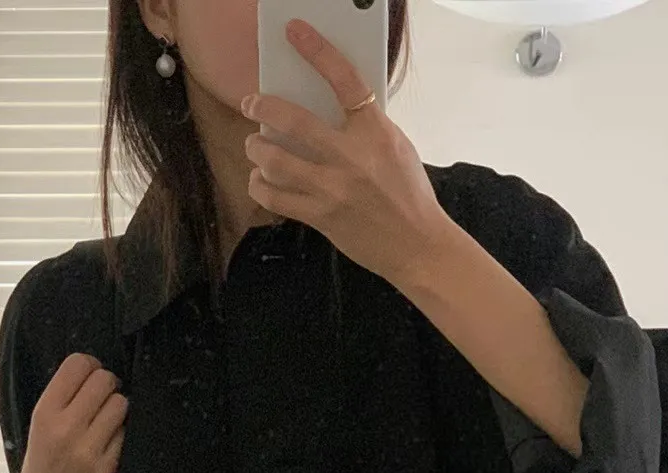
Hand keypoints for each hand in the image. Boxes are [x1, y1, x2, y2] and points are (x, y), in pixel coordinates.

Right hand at [14, 353, 127, 472]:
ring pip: (121, 404)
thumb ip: (62, 399)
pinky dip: (122, 434)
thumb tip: (95, 370)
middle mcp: (66, 427)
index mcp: (44, 412)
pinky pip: (126, 433)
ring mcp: (88, 449)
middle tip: (103, 400)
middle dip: (108, 386)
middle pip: (105, 380)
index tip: (91, 378)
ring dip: (118, 409)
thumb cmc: (42, 466)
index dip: (91, 367)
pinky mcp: (107, 467)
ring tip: (107, 422)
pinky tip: (110, 443)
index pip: (79, 364)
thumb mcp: (39, 428)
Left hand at [240, 19, 457, 288]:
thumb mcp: (396, 148)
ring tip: (254, 145)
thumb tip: (329, 108)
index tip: (296, 33)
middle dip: (263, 107)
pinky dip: (260, 185)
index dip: (318, 51)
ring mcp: (332, 189)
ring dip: (256, 148)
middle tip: (251, 103)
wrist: (416, 245)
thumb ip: (365, 127)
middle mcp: (351, 158)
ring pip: (276, 160)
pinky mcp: (320, 217)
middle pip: (295, 120)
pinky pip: (275, 198)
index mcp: (376, 133)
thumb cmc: (408, 195)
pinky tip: (259, 179)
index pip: (345, 80)